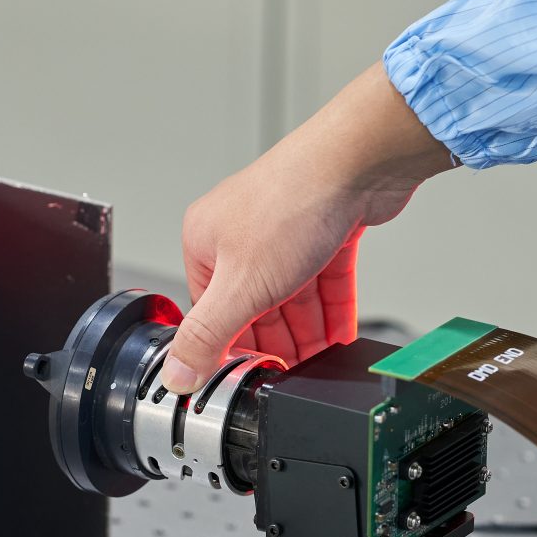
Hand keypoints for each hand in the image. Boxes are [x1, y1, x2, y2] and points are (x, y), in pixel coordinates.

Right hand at [161, 63, 454, 391]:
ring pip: (294, 296)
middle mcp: (243, 233)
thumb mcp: (240, 287)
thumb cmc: (293, 199)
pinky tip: (338, 335)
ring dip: (308, 333)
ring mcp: (286, 231)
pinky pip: (325, 282)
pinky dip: (332, 310)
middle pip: (257, 307)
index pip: (211, 310)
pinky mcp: (326, 230)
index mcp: (206, 240)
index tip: (250, 376)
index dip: (233, 347)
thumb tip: (177, 375)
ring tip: (317, 361)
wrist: (359, 160)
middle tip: (290, 374)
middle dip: (278, 343)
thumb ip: (208, 335)